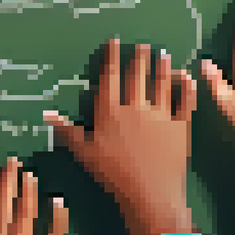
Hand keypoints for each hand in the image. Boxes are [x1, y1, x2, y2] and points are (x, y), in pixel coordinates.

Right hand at [43, 39, 195, 234]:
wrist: (149, 192)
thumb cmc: (112, 173)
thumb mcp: (84, 152)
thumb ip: (67, 131)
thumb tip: (46, 114)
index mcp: (110, 112)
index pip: (110, 78)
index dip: (112, 58)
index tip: (115, 42)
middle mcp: (135, 107)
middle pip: (137, 76)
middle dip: (139, 58)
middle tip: (142, 45)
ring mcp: (161, 115)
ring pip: (162, 85)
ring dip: (163, 68)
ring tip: (163, 54)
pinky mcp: (180, 126)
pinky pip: (185, 103)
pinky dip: (187, 89)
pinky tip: (188, 78)